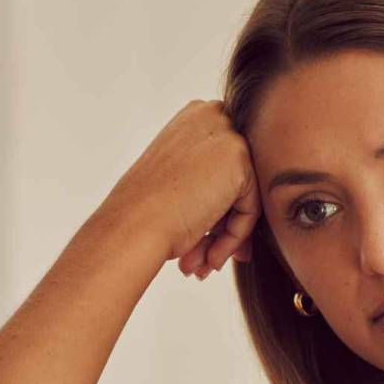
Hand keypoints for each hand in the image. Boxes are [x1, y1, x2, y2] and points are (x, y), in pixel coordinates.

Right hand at [98, 100, 258, 278]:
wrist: (133, 226)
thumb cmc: (144, 213)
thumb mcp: (179, 184)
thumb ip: (209, 181)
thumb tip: (234, 204)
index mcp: (194, 117)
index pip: (224, 166)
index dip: (217, 208)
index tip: (206, 241)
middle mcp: (211, 117)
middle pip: (237, 181)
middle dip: (222, 227)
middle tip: (206, 260)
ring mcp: (227, 135)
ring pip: (244, 198)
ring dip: (224, 239)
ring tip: (201, 266)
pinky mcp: (240, 159)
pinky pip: (250, 208)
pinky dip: (233, 238)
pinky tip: (210, 259)